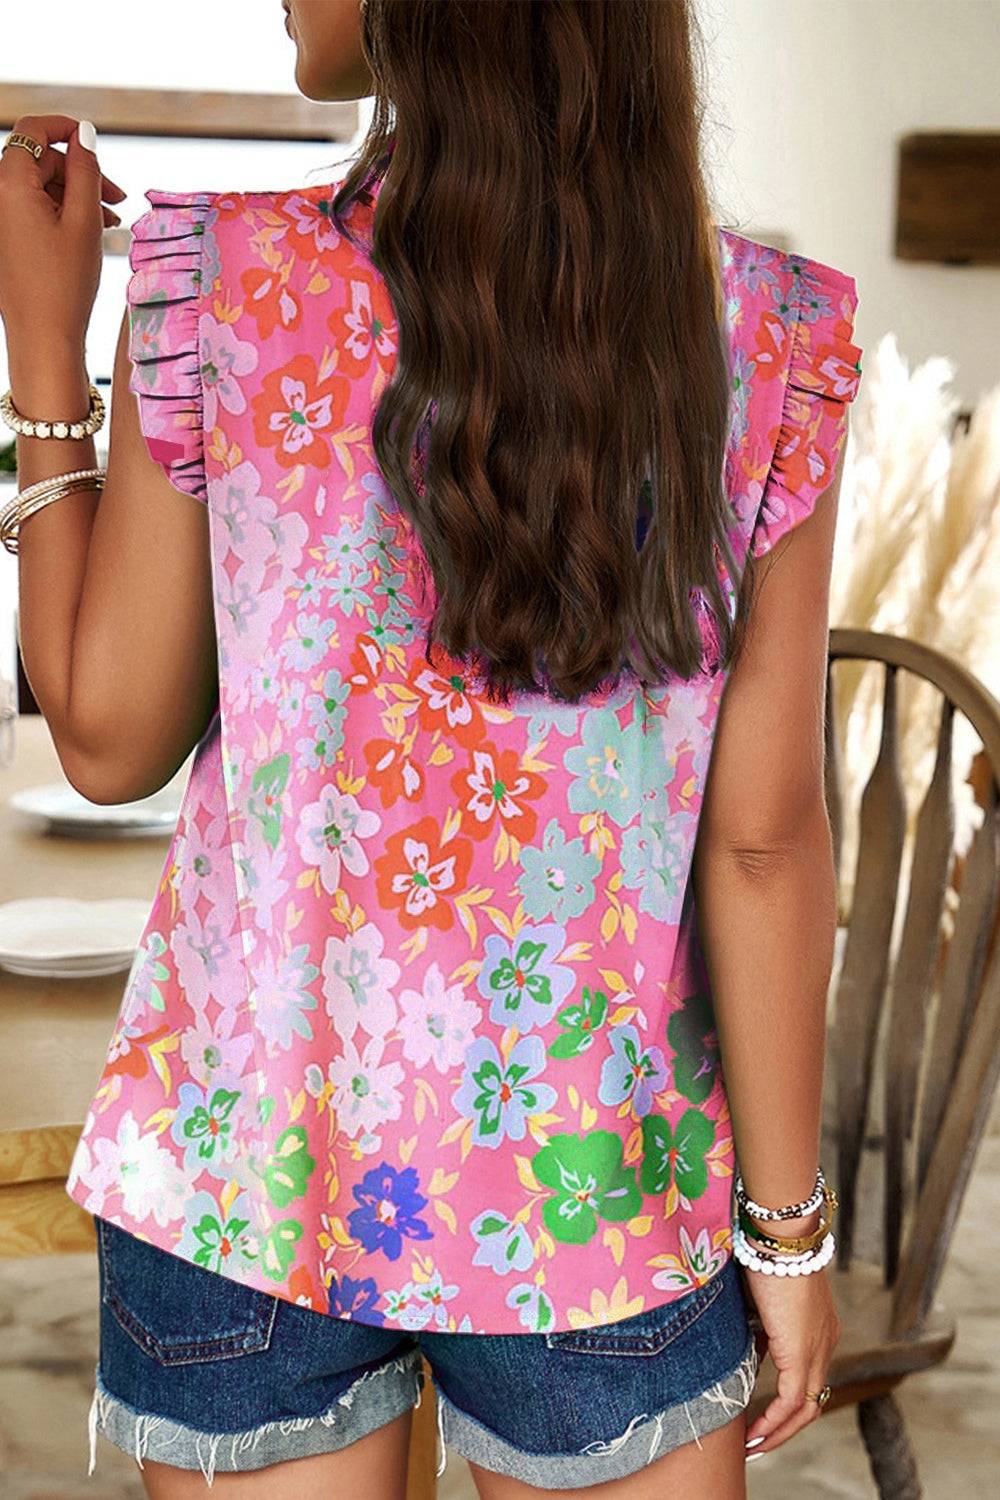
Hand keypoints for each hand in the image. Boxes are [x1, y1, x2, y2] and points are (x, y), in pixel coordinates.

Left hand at [0, 114, 126, 354]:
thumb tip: (84, 133)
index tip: (95, 143)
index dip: (66, 129)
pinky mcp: (5, 240)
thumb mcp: (85, 222)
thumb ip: (87, 171)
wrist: (43, 337)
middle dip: (79, 174)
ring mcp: (0, 220)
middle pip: (40, 162)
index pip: (34, 131)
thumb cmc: (64, 284)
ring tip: (110, 223)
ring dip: (75, 198)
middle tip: (118, 199)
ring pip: (39, 189)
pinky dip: (60, 215)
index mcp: (10, 184)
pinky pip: (32, 212)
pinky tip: (89, 234)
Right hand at [740, 1259, 840, 1454]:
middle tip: (758, 1442)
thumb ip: (760, 1328)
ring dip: (779, 1432)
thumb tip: (748, 1356)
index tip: (763, 1417)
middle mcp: (825, 1343)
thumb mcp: (763, 1299)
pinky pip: (793, 1401)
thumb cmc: (768, 1254)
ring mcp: (818, 1349)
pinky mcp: (802, 1353)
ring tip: (754, 1444)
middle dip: (784, 1428)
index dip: (787, 1404)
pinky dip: (775, 1421)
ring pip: (806, 1408)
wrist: (782, 1237)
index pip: (809, 1378)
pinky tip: (755, 1431)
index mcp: (819, 1328)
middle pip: (812, 1402)